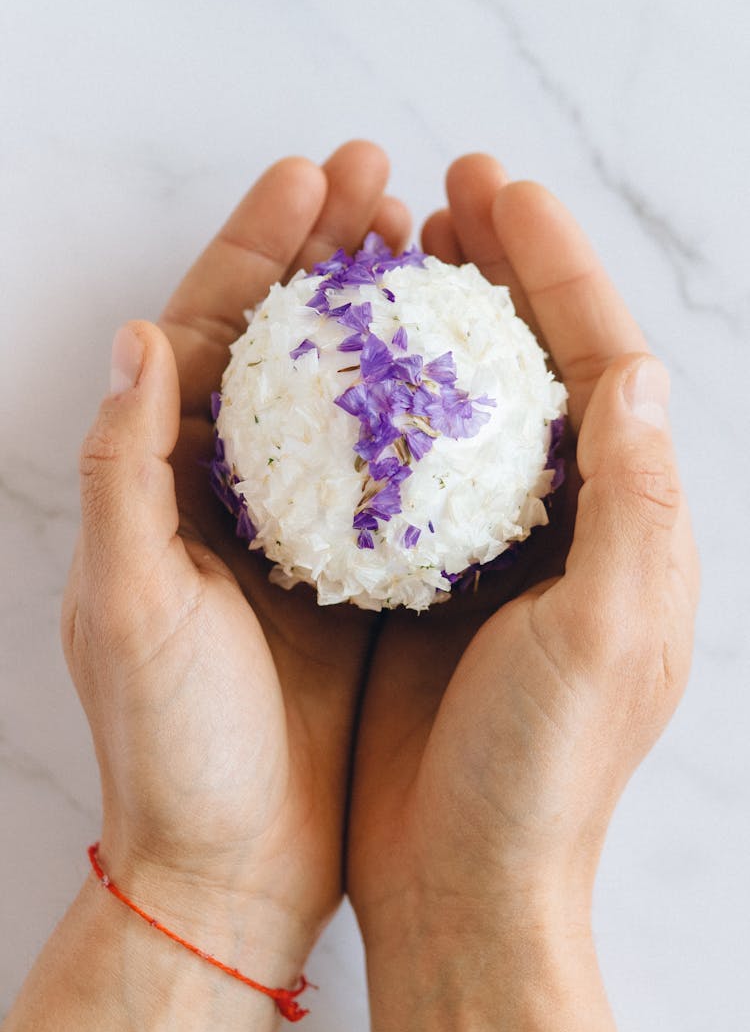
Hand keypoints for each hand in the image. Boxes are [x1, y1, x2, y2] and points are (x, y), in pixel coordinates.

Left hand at [39, 143, 408, 1031]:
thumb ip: (126, 470)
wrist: (235, 856)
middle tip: (390, 187)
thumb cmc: (170, 741)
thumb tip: (135, 337)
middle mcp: (230, 488)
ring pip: (343, 394)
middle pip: (282, 343)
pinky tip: (466, 374)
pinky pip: (391, 471)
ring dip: (382, 319)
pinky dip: (420, 415)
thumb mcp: (129, 601)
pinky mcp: (352, 570)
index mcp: (165, 478)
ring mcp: (298, 524)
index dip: (257, 245)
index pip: (207, 330)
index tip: (315, 175)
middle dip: (328, 255)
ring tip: (432, 253)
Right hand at [347, 156, 699, 1031]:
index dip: (558, 270)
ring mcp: (496, 547)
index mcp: (629, 524)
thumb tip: (635, 372)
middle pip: (535, 367)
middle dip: (500, 272)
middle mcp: (570, 523)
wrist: (462, 878)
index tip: (500, 193)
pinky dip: (386, 405)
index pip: (603, 365)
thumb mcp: (610, 634)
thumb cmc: (542, 768)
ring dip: (439, 324)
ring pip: (468, 404)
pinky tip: (346, 367)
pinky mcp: (431, 576)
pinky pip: (409, 466)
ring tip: (393, 254)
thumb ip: (636, 502)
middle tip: (440, 197)